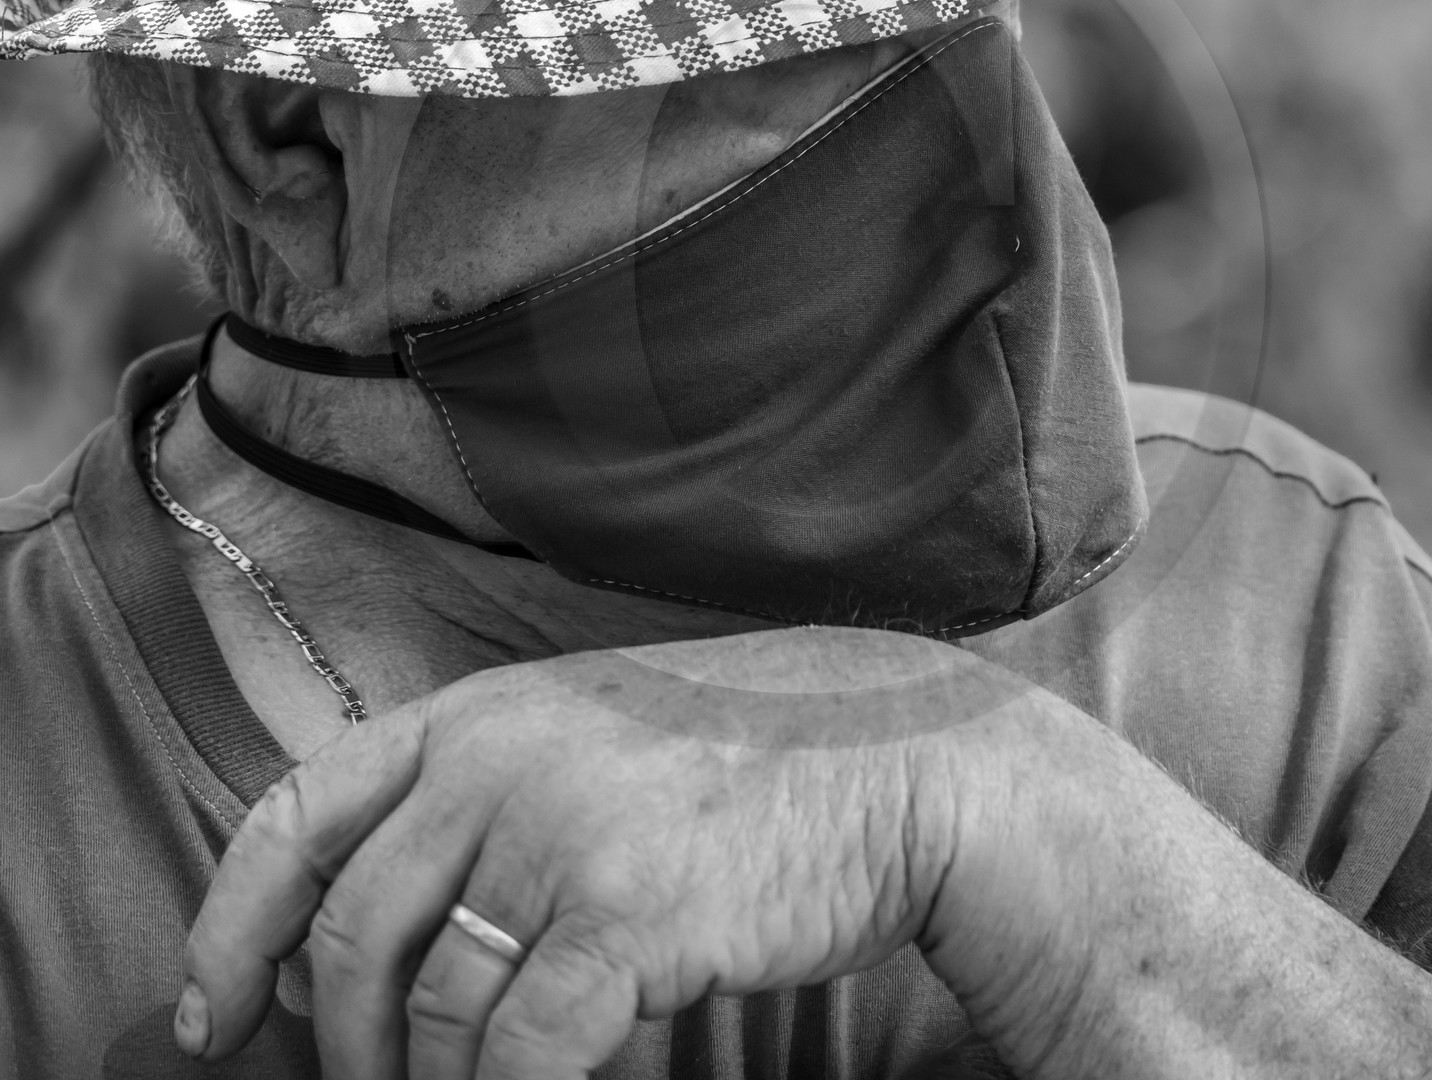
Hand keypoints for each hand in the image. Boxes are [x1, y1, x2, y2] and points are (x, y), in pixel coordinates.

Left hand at [176, 627, 1043, 1079]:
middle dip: (341, 1049)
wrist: (895, 756)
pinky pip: (524, 1058)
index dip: (231, 923)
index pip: (300, 810)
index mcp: (481, 711)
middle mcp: (503, 757)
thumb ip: (484, 806)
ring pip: (435, 1017)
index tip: (210, 1017)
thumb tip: (376, 943)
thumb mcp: (588, 740)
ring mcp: (565, 828)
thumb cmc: (741, 763)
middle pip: (353, 938)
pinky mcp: (632, 911)